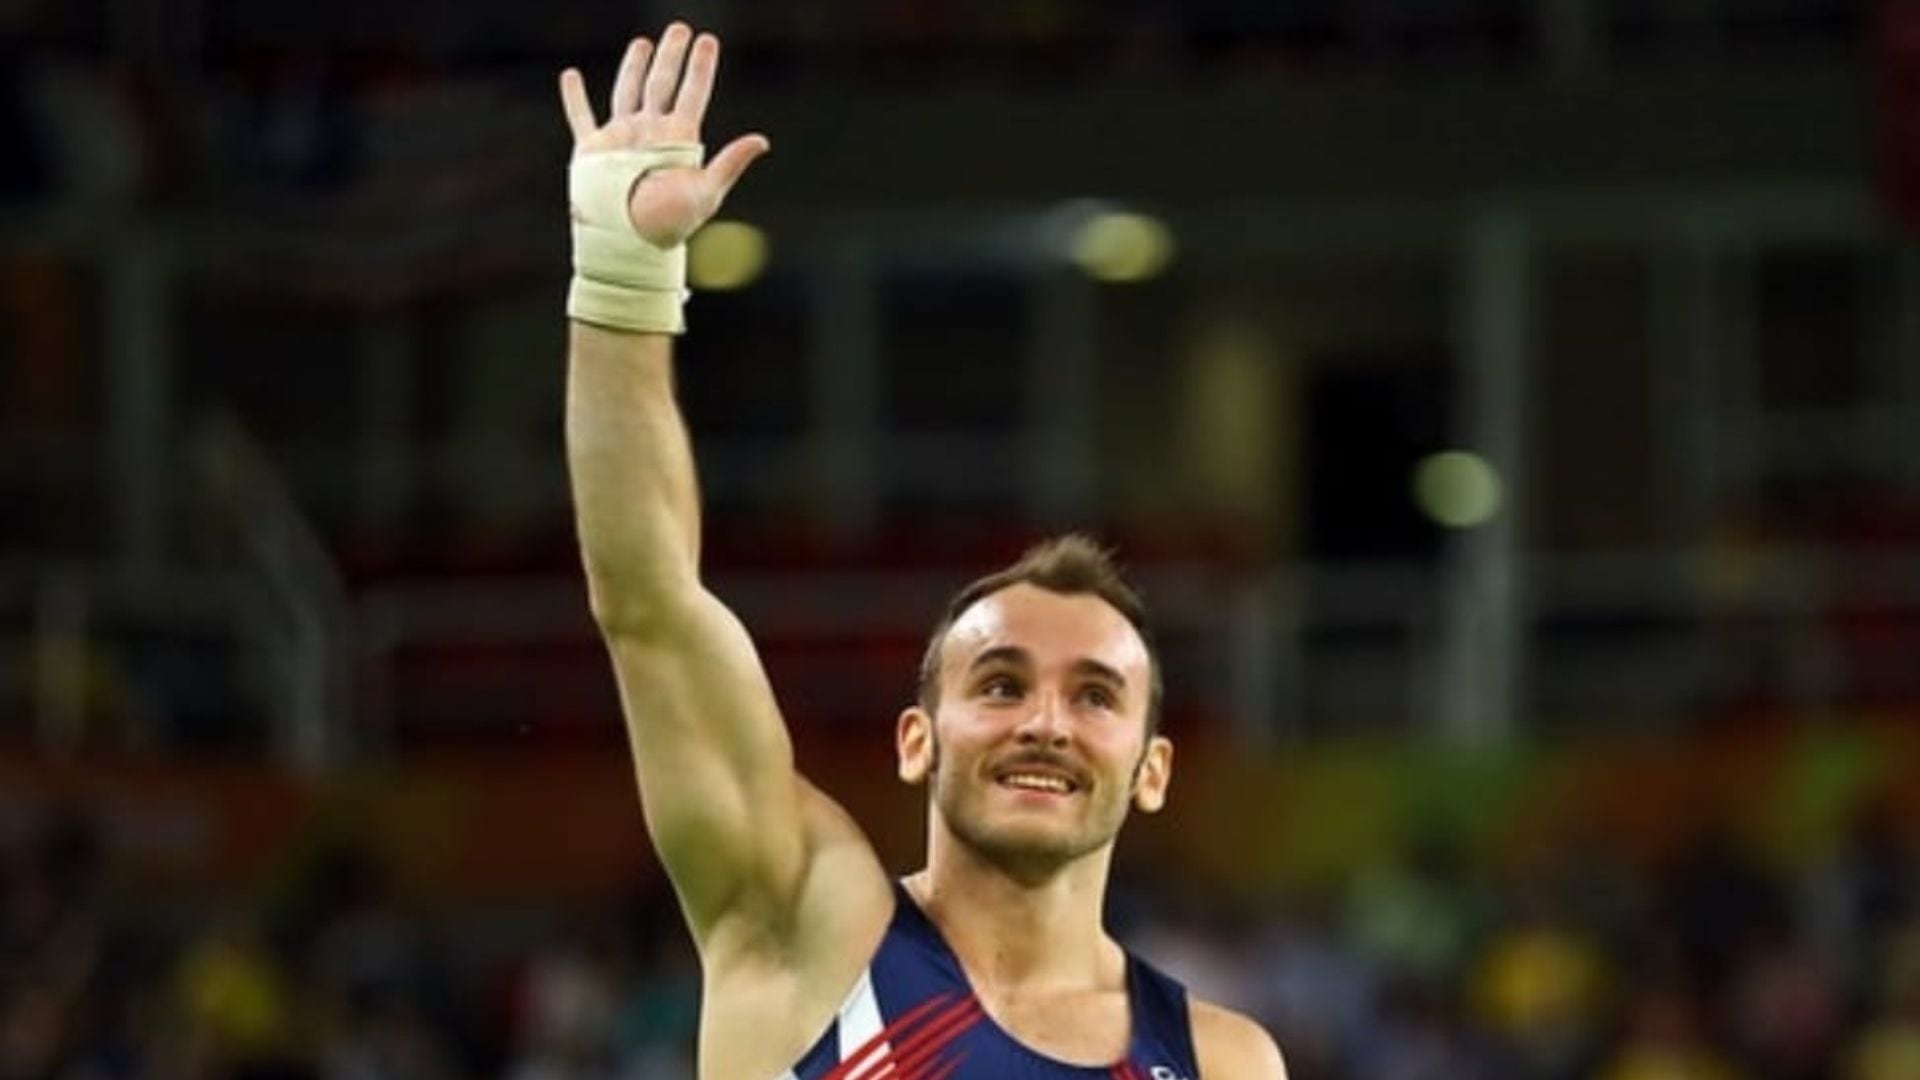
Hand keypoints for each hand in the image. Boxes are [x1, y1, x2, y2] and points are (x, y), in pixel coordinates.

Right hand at [559, 23, 769, 248]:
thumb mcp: (706, 192)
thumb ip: (731, 163)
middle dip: (670, 56)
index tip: (707, 40)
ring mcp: (621, 138)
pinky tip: (570, 76)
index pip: (693, 93)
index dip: (700, 67)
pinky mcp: (593, 151)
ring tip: (642, 43)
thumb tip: (762, 141)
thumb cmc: (670, 224)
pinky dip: (573, 97)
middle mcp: (651, 133)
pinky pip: (581, 117)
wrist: (630, 243)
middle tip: (679, 29)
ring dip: (633, 67)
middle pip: (662, 83)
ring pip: (627, 92)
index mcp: (678, 139)